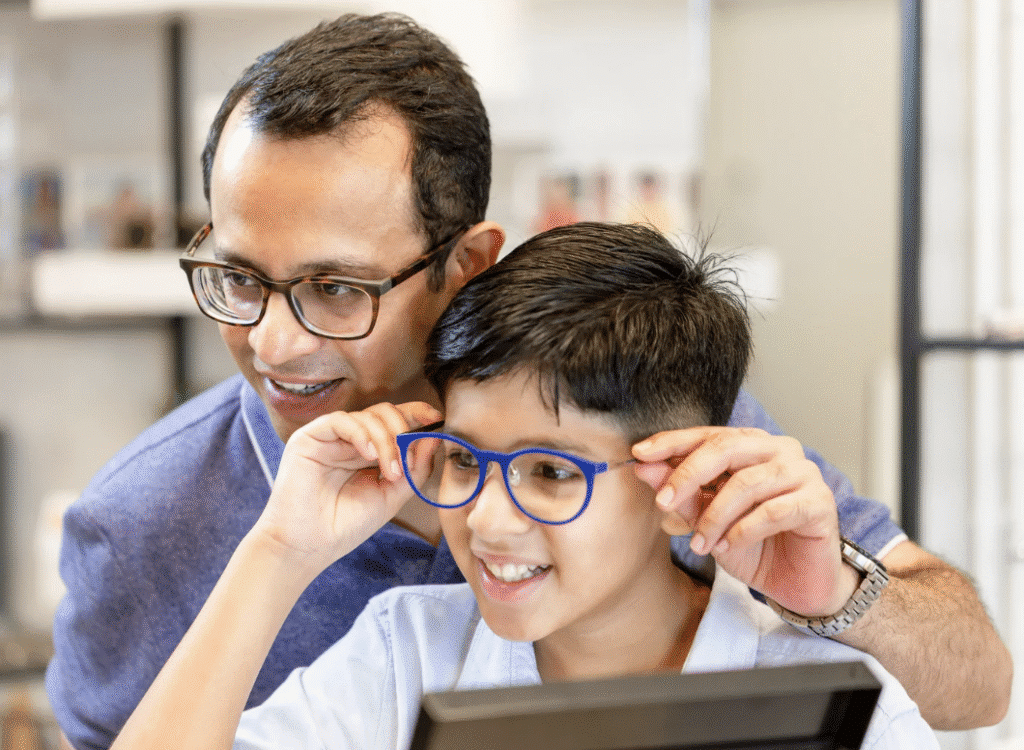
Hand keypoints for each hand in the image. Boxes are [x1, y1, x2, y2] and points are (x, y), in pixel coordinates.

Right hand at [252, 401, 441, 577]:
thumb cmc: (347, 525)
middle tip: (407, 463)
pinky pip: (341, 420)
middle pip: (384, 412)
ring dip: (388, 441)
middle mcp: (349, 440)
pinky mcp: (309, 438)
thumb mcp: (392, 495)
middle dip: (404, 432)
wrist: (309, 546)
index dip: (417, 414)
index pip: (395, 421)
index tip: (438, 420)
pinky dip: (362, 433)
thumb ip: (415, 468)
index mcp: (368, 451)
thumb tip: (434, 437)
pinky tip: (369, 454)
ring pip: (368, 416)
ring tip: (390, 472)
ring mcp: (330, 437)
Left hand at [632, 426, 858, 617]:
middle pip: (726, 448)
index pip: (708, 434)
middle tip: (663, 502)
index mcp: (752, 445)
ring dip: (715, 516)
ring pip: (747, 483)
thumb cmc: (753, 545)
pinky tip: (726, 546)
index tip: (639, 455)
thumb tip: (643, 467)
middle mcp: (779, 450)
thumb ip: (681, 493)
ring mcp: (804, 473)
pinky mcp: (819, 502)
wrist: (795, 584)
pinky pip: (773, 510)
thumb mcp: (706, 520)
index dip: (672, 442)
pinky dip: (742, 530)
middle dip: (688, 474)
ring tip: (699, 544)